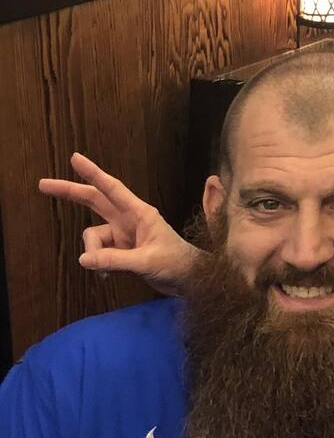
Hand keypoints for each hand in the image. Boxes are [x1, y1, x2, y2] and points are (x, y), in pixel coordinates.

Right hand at [38, 154, 197, 293]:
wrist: (187, 280)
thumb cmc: (176, 264)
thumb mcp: (146, 261)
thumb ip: (115, 260)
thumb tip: (83, 260)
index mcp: (139, 212)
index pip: (111, 188)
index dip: (92, 173)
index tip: (74, 158)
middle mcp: (127, 219)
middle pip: (93, 201)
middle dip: (70, 193)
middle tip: (42, 184)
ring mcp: (122, 234)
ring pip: (92, 237)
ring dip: (94, 253)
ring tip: (108, 271)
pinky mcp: (119, 249)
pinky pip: (97, 253)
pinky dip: (98, 264)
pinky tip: (108, 275)